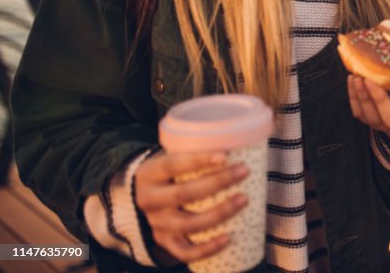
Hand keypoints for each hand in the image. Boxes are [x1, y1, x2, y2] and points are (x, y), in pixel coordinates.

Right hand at [134, 151, 248, 263]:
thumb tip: (242, 138)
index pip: (172, 165)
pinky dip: (206, 248)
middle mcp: (149, 199)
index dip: (198, 160)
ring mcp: (156, 223)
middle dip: (217, 182)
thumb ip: (195, 148)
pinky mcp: (164, 241)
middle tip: (244, 172)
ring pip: (187, 224)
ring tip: (243, 200)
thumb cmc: (171, 171)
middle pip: (184, 193)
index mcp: (150, 173)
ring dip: (218, 213)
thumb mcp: (172, 155)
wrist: (144, 195)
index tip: (225, 156)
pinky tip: (227, 239)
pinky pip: (184, 252)